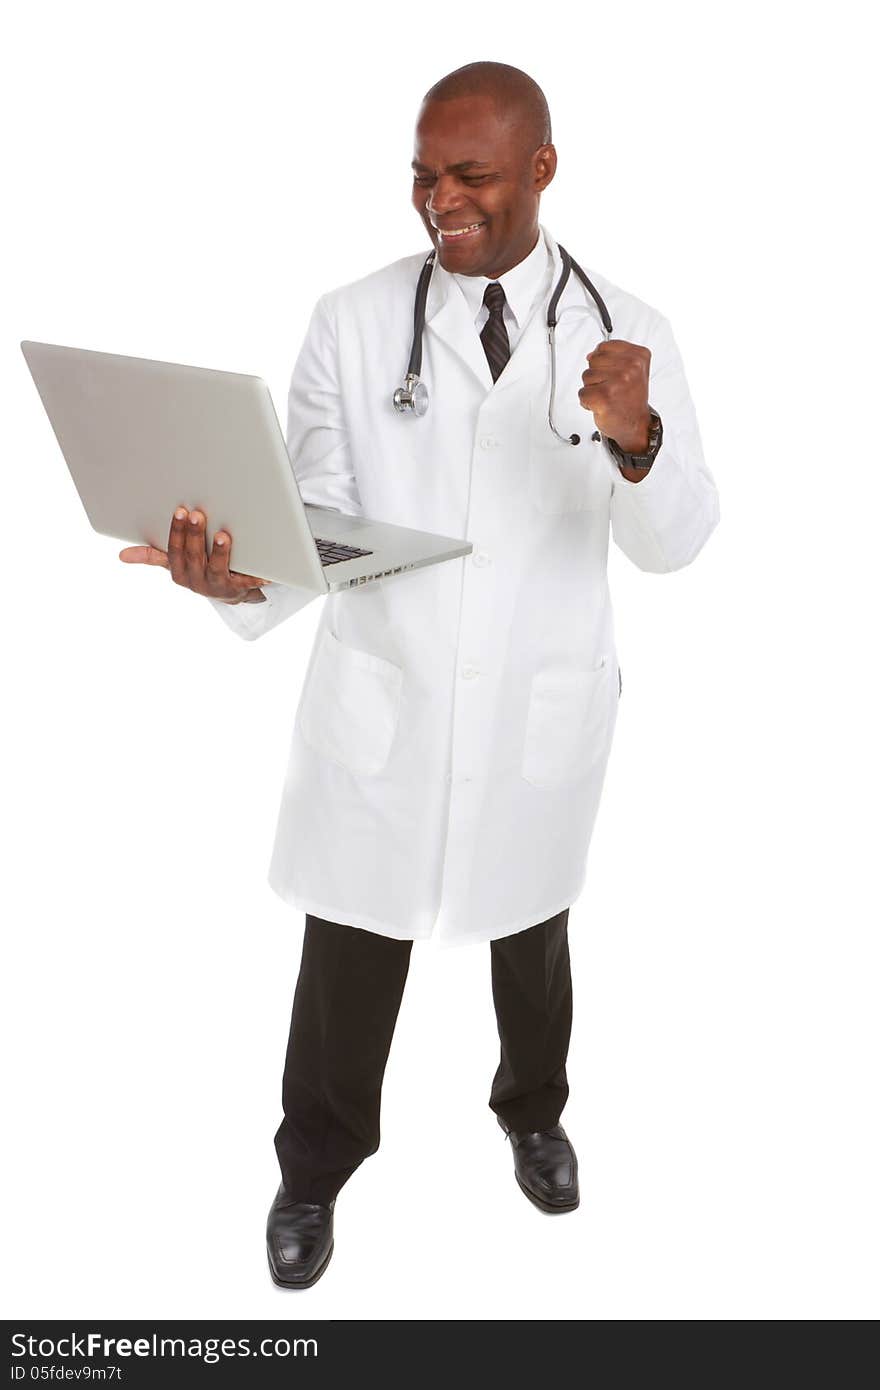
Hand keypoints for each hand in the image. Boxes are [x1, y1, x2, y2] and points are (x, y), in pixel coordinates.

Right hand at [118, 507, 268, 603]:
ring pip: (217, 569)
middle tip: (198, 514)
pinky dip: (254, 575)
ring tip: (223, 535)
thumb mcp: (175, 563)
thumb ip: (153, 557)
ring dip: (220, 552)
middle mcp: (197, 582)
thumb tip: (122, 555)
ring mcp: (219, 587)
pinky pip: (248, 582)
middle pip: (194, 557)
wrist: (230, 591)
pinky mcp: (241, 589)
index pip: (175, 551)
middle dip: (195, 536)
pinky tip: (258, 565)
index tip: (181, 511)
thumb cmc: (200, 568)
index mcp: (180, 573)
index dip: (177, 533)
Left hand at [578, 339, 651, 452]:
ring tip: (608, 396)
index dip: (603, 362)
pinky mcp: (605, 397)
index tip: (614, 374)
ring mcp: (618, 382)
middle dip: (597, 375)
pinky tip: (601, 405)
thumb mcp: (632, 369)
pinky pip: (582, 393)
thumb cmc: (631, 398)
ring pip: (586, 376)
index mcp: (638, 356)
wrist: (636, 424)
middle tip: (612, 388)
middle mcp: (631, 367)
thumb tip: (590, 355)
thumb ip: (612, 356)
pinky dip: (587, 402)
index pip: (604, 347)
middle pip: (593, 361)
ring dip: (593, 389)